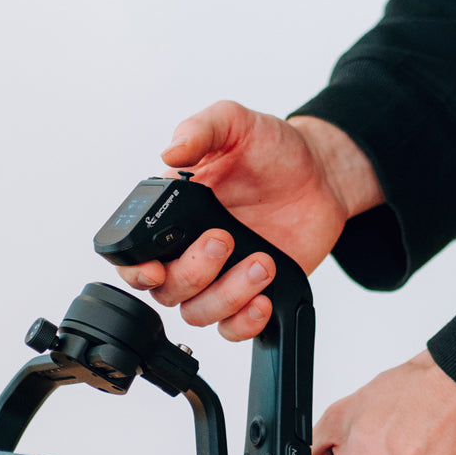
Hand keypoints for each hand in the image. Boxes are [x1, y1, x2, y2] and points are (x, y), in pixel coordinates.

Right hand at [116, 100, 382, 340]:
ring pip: (198, 313)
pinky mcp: (248, 297)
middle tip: (223, 239)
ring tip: (261, 263)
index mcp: (173, 217)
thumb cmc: (275, 152)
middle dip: (193, 272)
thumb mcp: (237, 125)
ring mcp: (219, 279)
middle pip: (166, 291)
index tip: (155, 268)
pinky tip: (263, 299)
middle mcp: (189, 253)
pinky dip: (244, 322)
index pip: (133, 256)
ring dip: (227, 295)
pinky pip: (232, 329)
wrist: (321, 177)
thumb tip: (171, 151)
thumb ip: (203, 129)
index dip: (134, 270)